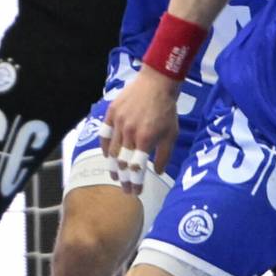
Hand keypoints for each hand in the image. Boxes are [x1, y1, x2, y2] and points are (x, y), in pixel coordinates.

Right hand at [102, 67, 181, 192]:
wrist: (156, 84)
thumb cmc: (166, 110)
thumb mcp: (171, 134)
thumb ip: (164, 155)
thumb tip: (158, 171)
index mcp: (146, 139)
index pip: (136, 167)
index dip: (135, 181)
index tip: (135, 192)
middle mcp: (130, 132)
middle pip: (122, 161)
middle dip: (123, 178)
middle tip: (125, 189)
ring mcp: (118, 122)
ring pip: (112, 150)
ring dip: (113, 166)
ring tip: (114, 176)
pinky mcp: (111, 113)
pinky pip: (104, 134)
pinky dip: (104, 146)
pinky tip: (106, 155)